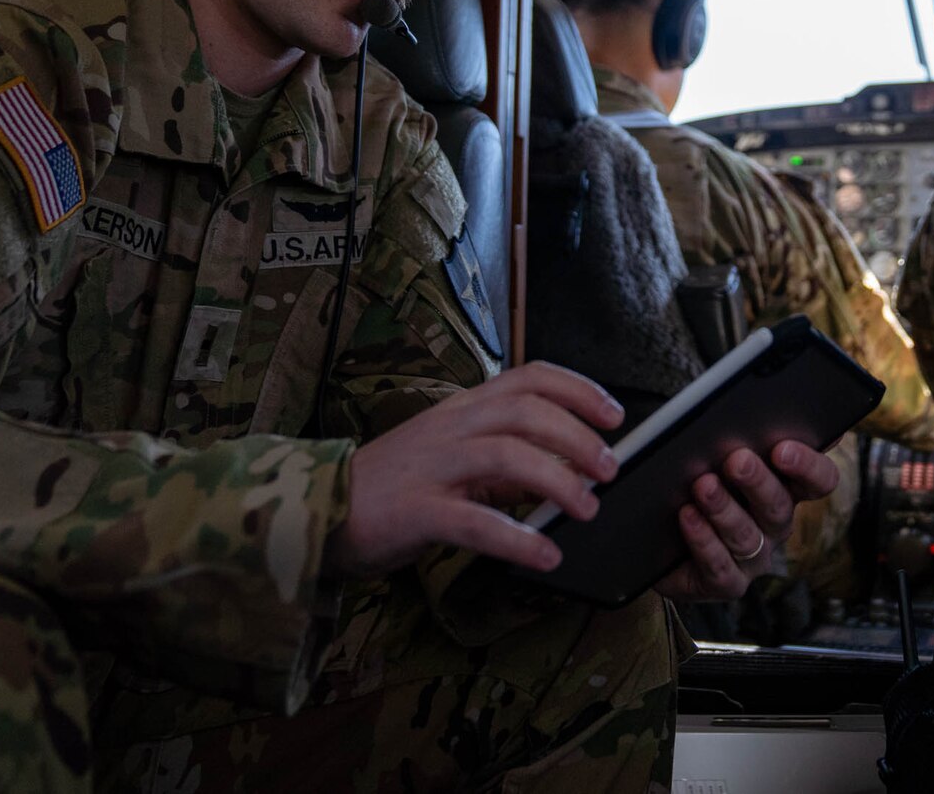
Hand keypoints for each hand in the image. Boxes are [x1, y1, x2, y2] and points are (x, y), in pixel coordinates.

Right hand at [325, 362, 622, 579]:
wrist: (318, 511)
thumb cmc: (395, 486)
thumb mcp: (454, 458)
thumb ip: (505, 459)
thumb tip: (568, 467)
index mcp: (462, 409)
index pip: (528, 378)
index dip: (578, 390)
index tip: (615, 415)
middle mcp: (450, 428)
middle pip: (526, 412)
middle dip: (578, 436)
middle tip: (611, 469)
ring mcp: (431, 467)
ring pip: (506, 456)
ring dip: (558, 481)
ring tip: (588, 509)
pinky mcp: (414, 512)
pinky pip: (474, 522)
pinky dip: (518, 538)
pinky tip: (547, 555)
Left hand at [655, 440, 840, 600]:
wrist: (656, 532)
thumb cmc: (694, 477)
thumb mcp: (715, 447)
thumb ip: (741, 425)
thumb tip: (760, 396)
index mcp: (787, 488)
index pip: (820, 479)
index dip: (808, 465)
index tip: (782, 447)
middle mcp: (776, 524)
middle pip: (781, 507)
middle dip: (758, 482)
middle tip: (736, 460)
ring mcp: (754, 557)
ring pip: (747, 536)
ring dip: (724, 508)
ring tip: (702, 485)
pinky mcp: (726, 583)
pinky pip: (720, 567)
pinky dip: (703, 540)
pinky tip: (687, 516)